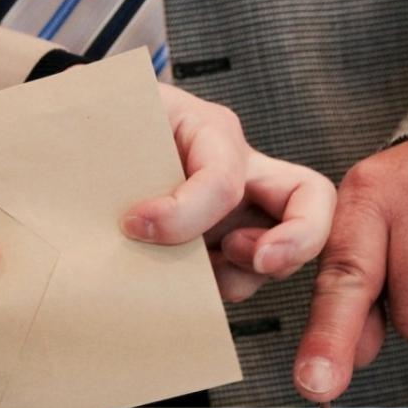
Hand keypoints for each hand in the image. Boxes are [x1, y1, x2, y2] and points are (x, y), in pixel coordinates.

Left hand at [121, 83, 334, 301]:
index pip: (222, 178)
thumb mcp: (106, 118)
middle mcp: (240, 170)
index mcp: (209, 130)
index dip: (184, 212)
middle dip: (299, 238)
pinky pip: (243, 276)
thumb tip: (113, 208)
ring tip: (192, 274)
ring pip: (280, 252)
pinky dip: (219, 289)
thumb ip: (108, 144)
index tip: (132, 224)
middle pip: (310, 199)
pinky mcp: (225, 246)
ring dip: (243, 275)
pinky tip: (180, 285)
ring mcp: (240, 212)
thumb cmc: (105, 122)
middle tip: (260, 262)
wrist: (97, 138)